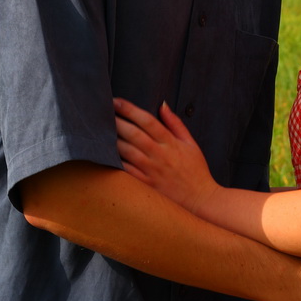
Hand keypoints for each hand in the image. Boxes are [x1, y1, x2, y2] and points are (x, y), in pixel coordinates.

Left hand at [113, 98, 217, 213]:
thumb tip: (162, 105)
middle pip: (134, 134)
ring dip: (112, 140)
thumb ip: (176, 124)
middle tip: (103, 112)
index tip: (116, 101)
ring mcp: (152, 171)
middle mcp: (160, 155)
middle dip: (117, 121)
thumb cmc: (196, 170)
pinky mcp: (146, 185)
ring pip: (127, 152)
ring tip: (100, 131)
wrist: (200, 199)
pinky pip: (127, 172)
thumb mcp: (191, 144)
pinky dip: (116, 162)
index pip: (148, 121)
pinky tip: (105, 154)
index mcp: (171, 143)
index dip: (130, 109)